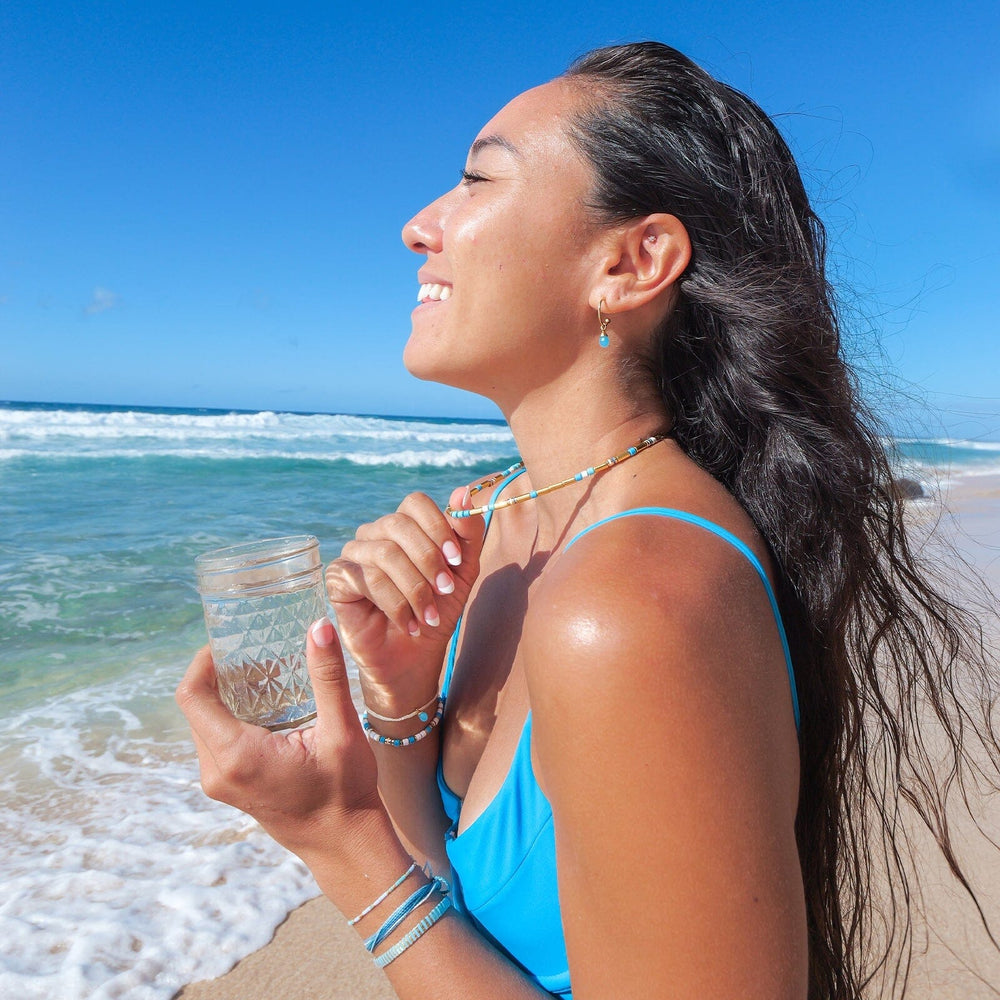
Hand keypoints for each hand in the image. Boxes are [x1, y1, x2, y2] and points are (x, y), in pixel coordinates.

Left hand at [175, 619, 381, 859]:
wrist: (343, 844)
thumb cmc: (345, 790)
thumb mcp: (340, 729)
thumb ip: (327, 676)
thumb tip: (318, 627)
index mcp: (237, 755)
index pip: (192, 696)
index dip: (202, 661)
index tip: (228, 639)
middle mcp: (217, 770)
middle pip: (195, 706)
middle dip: (218, 673)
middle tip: (254, 651)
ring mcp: (219, 781)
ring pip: (203, 722)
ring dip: (224, 694)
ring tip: (263, 674)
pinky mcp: (228, 785)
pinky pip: (214, 739)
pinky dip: (230, 714)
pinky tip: (266, 704)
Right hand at [325, 488, 484, 700]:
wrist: (416, 656)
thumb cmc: (437, 611)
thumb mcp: (462, 572)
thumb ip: (466, 533)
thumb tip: (462, 491)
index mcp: (405, 526)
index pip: (415, 502)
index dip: (437, 527)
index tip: (456, 560)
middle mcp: (376, 534)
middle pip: (398, 524)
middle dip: (428, 560)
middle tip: (445, 591)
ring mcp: (354, 553)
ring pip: (385, 553)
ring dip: (414, 589)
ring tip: (428, 616)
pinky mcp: (338, 578)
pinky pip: (366, 578)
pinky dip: (395, 604)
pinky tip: (408, 623)